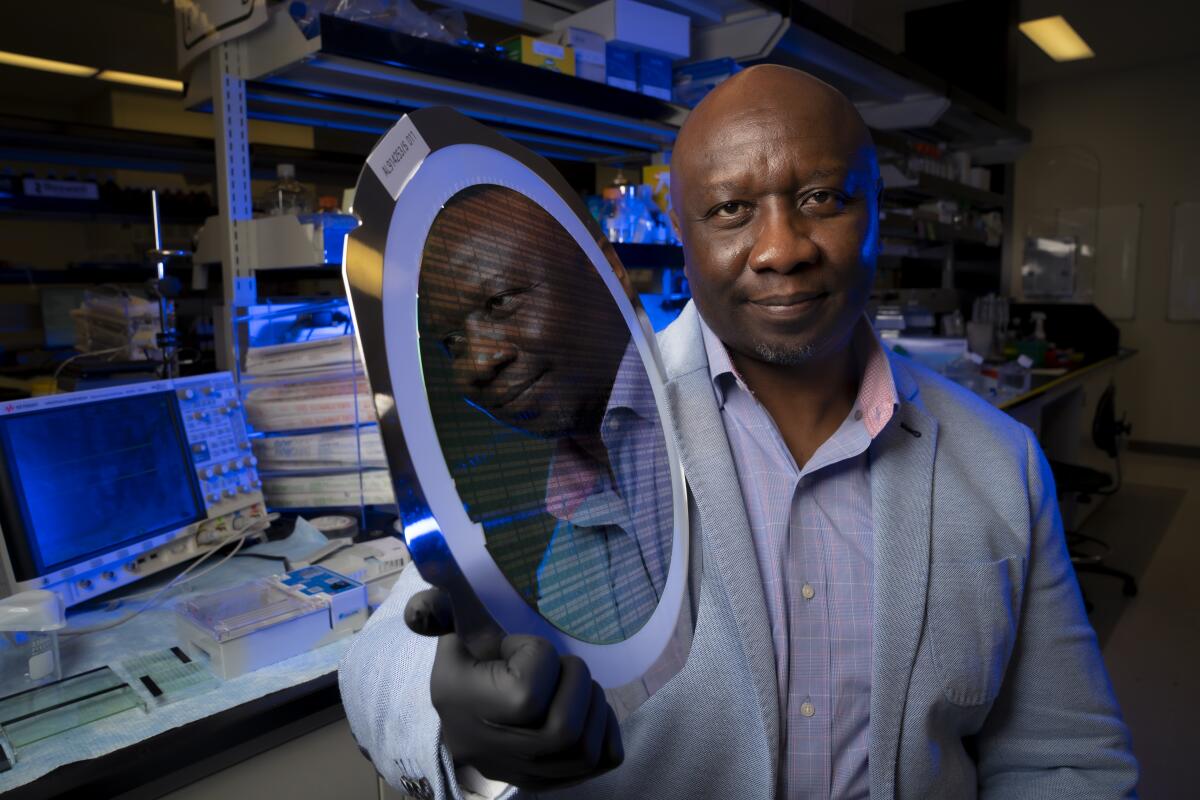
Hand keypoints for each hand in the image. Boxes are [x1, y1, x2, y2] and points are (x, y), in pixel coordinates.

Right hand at [405, 588, 623, 790]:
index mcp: (467, 707)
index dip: (535, 658)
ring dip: (590, 701)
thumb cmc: (470, 666)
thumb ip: (448, 599)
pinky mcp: (561, 781)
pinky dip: (606, 726)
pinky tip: (585, 707)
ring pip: (587, 743)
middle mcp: (499, 751)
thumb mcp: (457, 629)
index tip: (515, 649)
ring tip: (568, 684)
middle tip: (557, 665)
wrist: (469, 725)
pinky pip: (607, 757)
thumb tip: (432, 554)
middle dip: (572, 681)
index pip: (526, 692)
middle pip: (564, 725)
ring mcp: (533, 773)